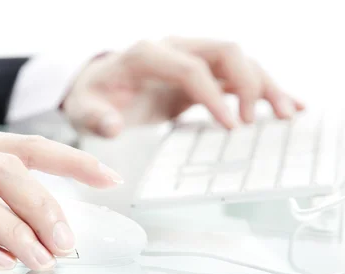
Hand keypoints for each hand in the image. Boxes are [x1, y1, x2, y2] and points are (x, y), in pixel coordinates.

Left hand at [63, 37, 304, 136]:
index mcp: (146, 55)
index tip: (230, 126)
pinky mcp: (202, 74)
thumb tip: (113, 125)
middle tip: (252, 121)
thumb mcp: (84, 109)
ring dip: (265, 85)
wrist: (98, 87)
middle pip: (224, 52)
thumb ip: (96, 117)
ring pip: (239, 61)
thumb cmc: (93, 97)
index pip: (190, 67)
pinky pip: (238, 76)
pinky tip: (288, 103)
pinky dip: (262, 89)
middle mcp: (174, 49)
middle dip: (248, 83)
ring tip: (287, 114)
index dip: (213, 95)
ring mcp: (191, 58)